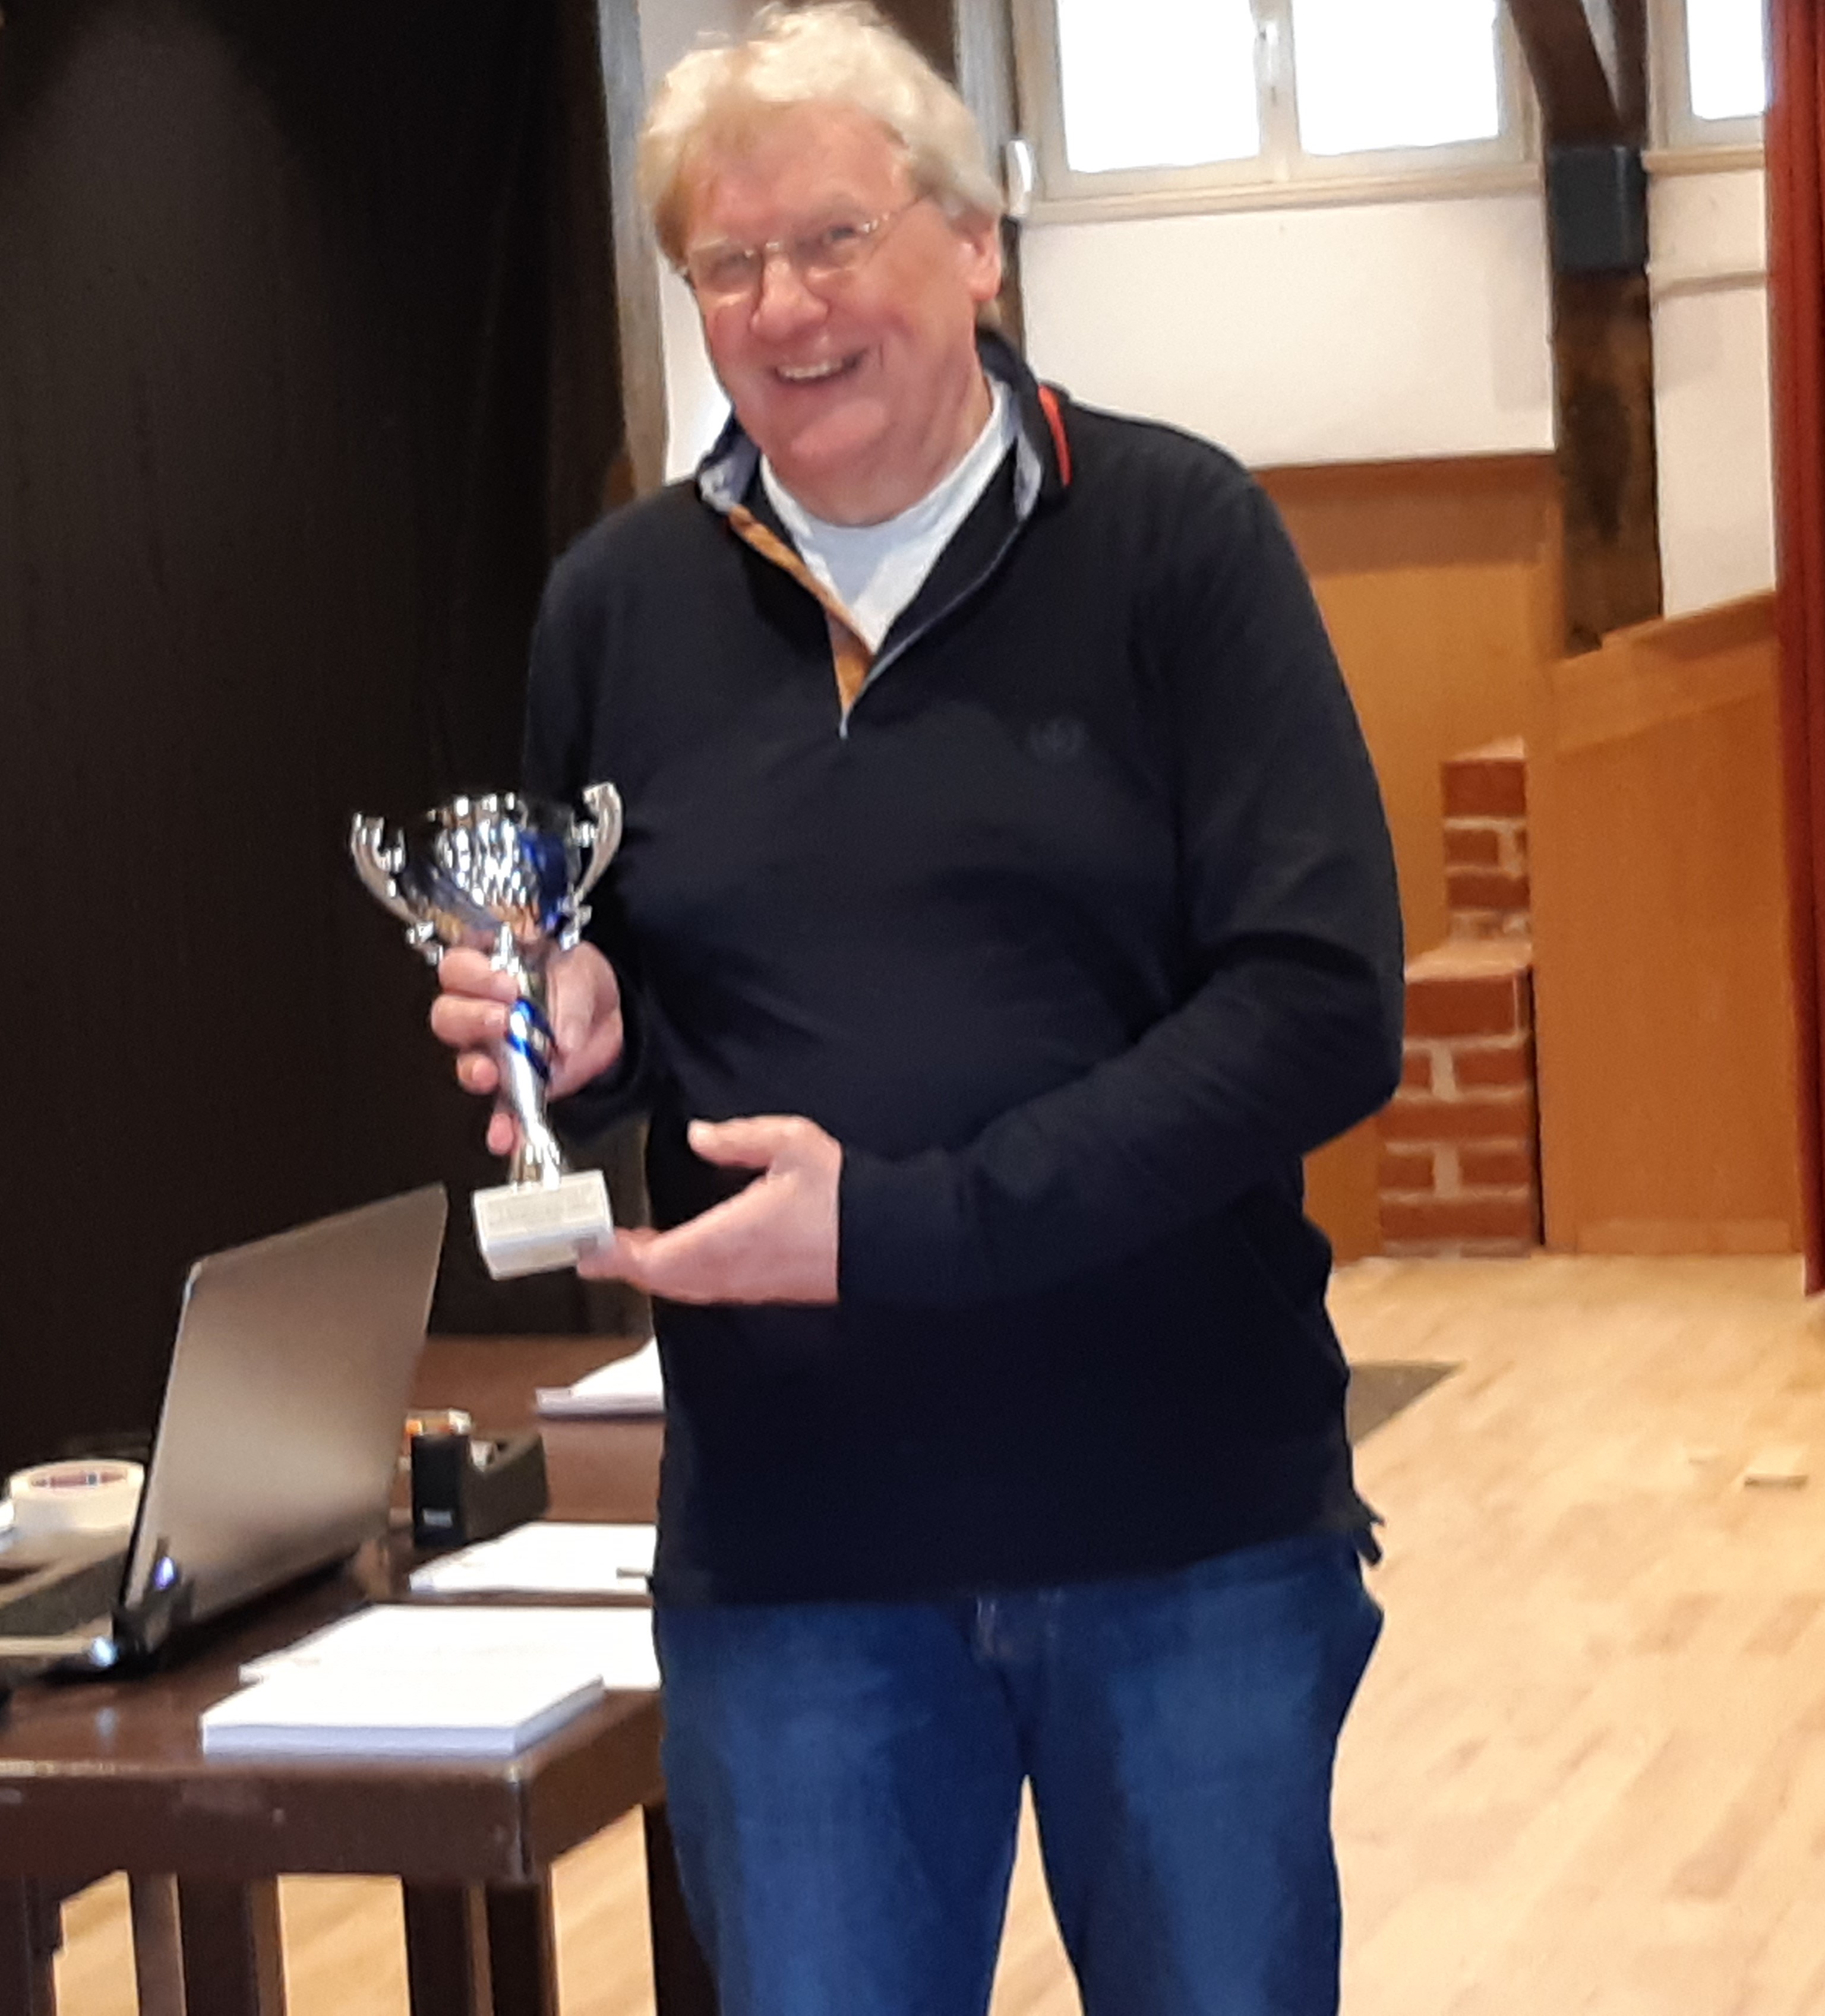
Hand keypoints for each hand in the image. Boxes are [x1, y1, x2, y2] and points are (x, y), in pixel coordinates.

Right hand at [428, 942, 623, 1155]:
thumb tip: (565, 1037)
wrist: (606, 1019)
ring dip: (475, 1070)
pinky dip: (502, 1125)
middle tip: (500, 1021)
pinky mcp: (513, 1085)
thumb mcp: (582, 972)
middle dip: (471, 1020)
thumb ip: (572, 996)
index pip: (459, 968)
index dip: (475, 977)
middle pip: (449, 1016)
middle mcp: (482, 1010)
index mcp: (491, 970)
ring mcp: (493, 1051)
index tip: (506, 987)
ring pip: (466, 1062)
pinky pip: (499, 1109)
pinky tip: (505, 1134)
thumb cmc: (581, 982)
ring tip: (491, 1073)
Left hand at [581, 1115, 839, 1303]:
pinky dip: (681, 1275)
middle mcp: (733, 1270)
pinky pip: (708, 1289)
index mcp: (730, 1237)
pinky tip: (681, 1257)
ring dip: (653, 1272)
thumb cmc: (843, 1194)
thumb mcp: (791, 1144)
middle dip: (627, 1266)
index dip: (617, 1256)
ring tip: (630, 1250)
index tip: (589, 1247)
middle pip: (663, 1280)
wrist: (890, 1238)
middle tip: (597, 1249)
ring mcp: (750, 1285)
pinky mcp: (766, 1289)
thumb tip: (698, 1135)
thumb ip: (738, 1139)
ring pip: (685, 1288)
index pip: (656, 1258)